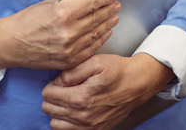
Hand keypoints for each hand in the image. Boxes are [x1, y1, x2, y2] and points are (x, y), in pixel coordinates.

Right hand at [0, 0, 120, 71]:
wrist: (12, 44)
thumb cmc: (26, 21)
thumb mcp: (47, 4)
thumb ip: (68, 1)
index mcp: (63, 13)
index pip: (92, 3)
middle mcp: (69, 31)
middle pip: (97, 18)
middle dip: (109, 10)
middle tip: (115, 5)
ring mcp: (70, 49)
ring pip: (96, 34)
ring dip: (108, 24)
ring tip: (114, 17)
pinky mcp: (69, 61)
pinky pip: (90, 49)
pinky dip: (100, 40)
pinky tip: (105, 33)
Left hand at [41, 53, 172, 128]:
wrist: (137, 84)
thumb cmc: (117, 71)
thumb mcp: (95, 61)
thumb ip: (72, 71)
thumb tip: (57, 81)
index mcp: (80, 98)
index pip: (48, 95)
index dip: (52, 85)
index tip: (62, 81)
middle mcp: (82, 116)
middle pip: (49, 109)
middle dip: (53, 97)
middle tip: (65, 88)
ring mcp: (89, 127)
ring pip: (55, 124)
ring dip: (58, 111)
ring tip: (68, 100)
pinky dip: (67, 123)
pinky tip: (75, 111)